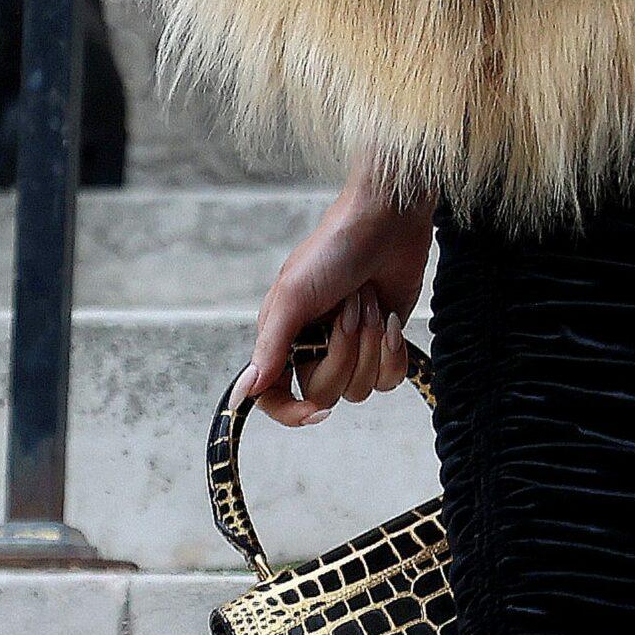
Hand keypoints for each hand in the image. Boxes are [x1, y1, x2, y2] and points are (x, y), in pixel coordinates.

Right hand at [233, 173, 435, 427]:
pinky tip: (389, 317)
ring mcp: (351, 348)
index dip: (291, 412)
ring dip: (370, 343)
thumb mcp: (293, 296)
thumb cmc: (333, 250)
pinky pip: (390, 378)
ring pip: (361, 389)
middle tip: (349, 304)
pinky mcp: (383, 342)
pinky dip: (393, 349)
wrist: (387, 221)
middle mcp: (314, 349)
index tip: (315, 412)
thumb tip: (241, 396)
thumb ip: (269, 349)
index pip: (275, 397)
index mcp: (283, 339)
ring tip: (367, 300)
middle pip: (326, 394)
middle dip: (345, 350)